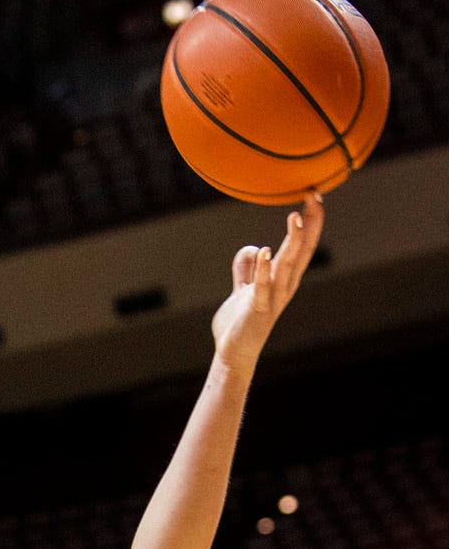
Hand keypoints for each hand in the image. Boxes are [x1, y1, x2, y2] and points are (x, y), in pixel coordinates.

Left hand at [211, 195, 323, 377]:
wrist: (233, 353)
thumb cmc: (241, 322)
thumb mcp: (244, 289)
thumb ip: (248, 269)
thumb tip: (254, 249)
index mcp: (284, 279)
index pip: (302, 245)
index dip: (310, 221)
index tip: (313, 195)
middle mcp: (284, 286)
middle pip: (301, 250)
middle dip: (309, 223)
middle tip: (314, 196)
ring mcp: (272, 298)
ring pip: (287, 265)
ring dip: (293, 241)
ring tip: (295, 217)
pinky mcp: (256, 309)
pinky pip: (262, 287)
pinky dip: (264, 269)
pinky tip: (265, 251)